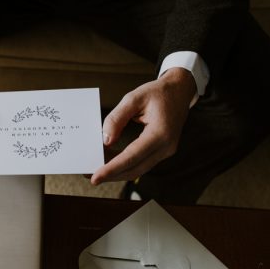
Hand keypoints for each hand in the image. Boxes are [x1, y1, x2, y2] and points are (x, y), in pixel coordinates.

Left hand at [90, 68, 196, 184]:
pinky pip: (142, 162)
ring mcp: (166, 151)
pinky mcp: (162, 151)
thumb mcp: (134, 98)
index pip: (132, 157)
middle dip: (111, 175)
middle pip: (134, 169)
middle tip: (90, 176)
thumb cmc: (158, 92)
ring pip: (138, 169)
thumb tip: (105, 140)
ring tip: (97, 169)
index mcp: (160, 133)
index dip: (111, 169)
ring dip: (117, 172)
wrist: (180, 91)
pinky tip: (110, 161)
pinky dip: (125, 164)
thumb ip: (117, 118)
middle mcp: (166, 147)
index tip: (95, 177)